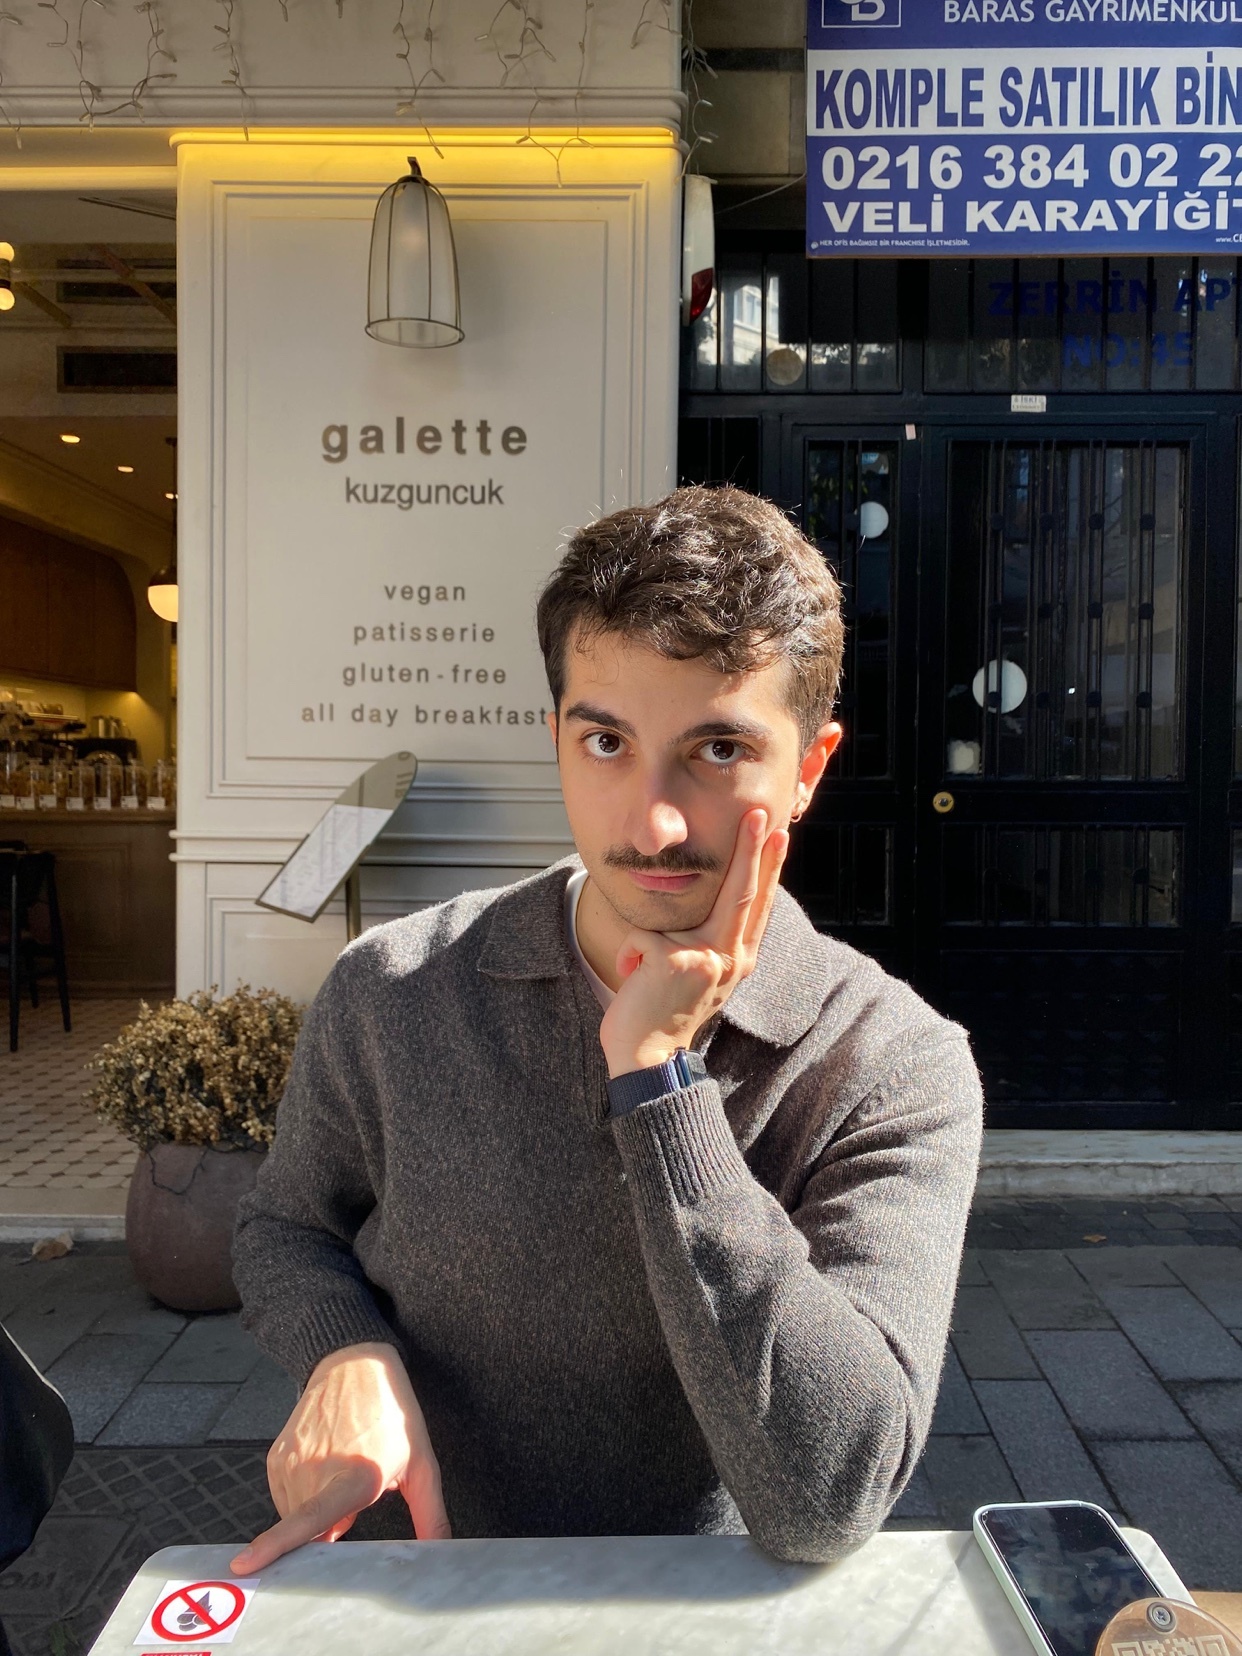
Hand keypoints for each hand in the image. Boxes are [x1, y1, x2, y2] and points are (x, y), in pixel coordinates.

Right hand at [229, 1341, 450, 1572]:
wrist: (354, 1363)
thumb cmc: (392, 1415)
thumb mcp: (421, 1464)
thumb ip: (431, 1515)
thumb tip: (441, 1552)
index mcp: (354, 1478)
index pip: (310, 1521)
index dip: (276, 1546)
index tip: (244, 1565)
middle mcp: (315, 1472)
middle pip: (313, 1533)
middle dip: (334, 1527)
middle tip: (358, 1489)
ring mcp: (290, 1463)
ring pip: (297, 1516)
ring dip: (317, 1510)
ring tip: (341, 1472)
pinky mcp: (276, 1457)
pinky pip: (285, 1497)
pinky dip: (303, 1495)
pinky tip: (325, 1466)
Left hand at [599, 808, 788, 1078]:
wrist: (649, 1058)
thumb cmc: (665, 1011)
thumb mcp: (699, 973)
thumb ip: (709, 941)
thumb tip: (710, 903)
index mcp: (738, 958)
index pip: (756, 903)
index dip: (768, 866)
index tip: (779, 833)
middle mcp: (730, 957)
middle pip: (743, 891)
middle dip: (753, 849)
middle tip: (762, 815)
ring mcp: (705, 957)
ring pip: (677, 913)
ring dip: (645, 944)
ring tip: (642, 977)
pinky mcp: (675, 959)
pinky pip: (640, 934)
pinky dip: (628, 954)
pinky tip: (633, 981)